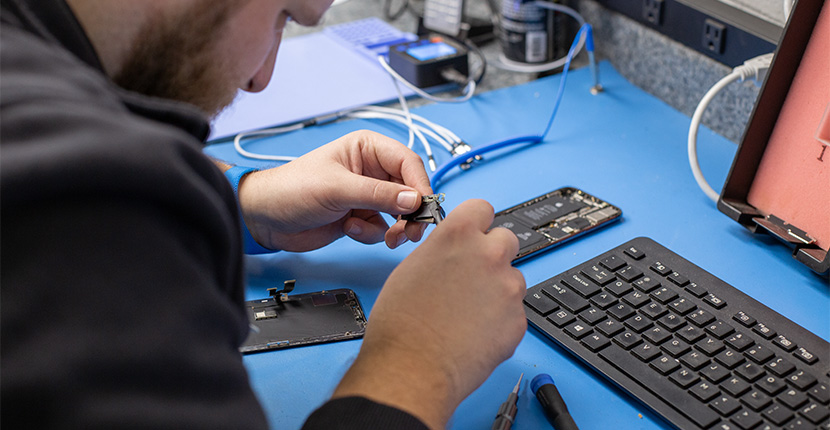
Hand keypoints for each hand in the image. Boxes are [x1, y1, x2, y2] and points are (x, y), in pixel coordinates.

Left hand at [236, 130, 432, 251]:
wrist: (264, 217)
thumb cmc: (291, 189)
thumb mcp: (337, 188)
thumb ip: (378, 194)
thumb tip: (414, 200)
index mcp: (367, 149)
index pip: (407, 163)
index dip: (420, 185)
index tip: (425, 208)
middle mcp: (371, 170)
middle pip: (409, 190)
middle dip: (411, 213)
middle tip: (411, 233)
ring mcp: (366, 195)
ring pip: (399, 213)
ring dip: (395, 228)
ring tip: (386, 238)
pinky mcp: (360, 217)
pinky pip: (382, 228)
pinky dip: (371, 234)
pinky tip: (349, 229)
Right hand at [331, 199, 526, 428]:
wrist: (412, 368)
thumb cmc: (401, 323)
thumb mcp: (412, 267)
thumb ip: (442, 249)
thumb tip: (454, 251)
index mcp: (458, 234)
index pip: (483, 208)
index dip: (477, 223)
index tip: (475, 233)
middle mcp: (489, 254)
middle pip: (507, 239)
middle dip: (493, 255)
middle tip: (472, 278)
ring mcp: (508, 287)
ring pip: (513, 278)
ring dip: (497, 290)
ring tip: (468, 313)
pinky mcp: (519, 320)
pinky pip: (515, 312)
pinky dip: (500, 321)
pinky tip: (475, 333)